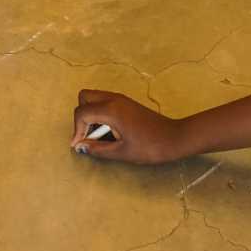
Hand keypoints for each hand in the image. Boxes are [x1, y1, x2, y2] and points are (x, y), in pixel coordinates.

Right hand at [70, 89, 188, 164]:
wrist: (174, 138)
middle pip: (84, 97)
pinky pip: (105, 102)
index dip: (76, 130)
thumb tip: (80, 146)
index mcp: (110, 110)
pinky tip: (109, 131)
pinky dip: (100, 113)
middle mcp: (114, 99)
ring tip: (99, 136)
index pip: (81, 112)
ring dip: (91, 114)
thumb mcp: (121, 152)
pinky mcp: (127, 103)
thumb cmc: (150, 147)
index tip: (79, 145)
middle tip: (88, 135)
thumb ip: (97, 149)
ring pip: (94, 98)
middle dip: (81, 116)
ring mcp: (121, 99)